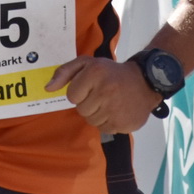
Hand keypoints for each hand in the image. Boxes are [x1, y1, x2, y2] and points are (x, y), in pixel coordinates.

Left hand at [45, 56, 161, 134]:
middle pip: (81, 110)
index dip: (80, 92)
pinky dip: (109, 122)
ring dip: (98, 114)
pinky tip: (118, 111)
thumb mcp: (88, 63)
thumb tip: (48, 88)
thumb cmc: (112, 72)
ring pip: (92, 121)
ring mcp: (115, 109)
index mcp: (95, 73)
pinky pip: (105, 129)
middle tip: (103, 95)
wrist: (145, 81)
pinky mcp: (124, 123)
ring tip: (110, 102)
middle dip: (89, 103)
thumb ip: (65, 72)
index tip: (92, 86)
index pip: (71, 96)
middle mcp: (105, 91)